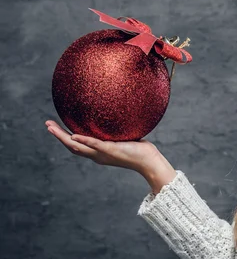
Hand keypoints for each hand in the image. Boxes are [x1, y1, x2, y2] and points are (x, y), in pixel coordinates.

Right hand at [45, 119, 162, 174]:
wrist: (148, 161)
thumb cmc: (139, 150)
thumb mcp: (123, 138)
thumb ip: (116, 131)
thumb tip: (116, 116)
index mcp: (98, 152)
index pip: (77, 145)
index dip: (64, 138)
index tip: (56, 127)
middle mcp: (97, 155)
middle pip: (71, 146)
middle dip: (58, 136)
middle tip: (47, 124)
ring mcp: (102, 153)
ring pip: (78, 146)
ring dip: (63, 137)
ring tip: (52, 127)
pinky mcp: (111, 150)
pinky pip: (95, 145)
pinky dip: (83, 140)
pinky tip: (74, 135)